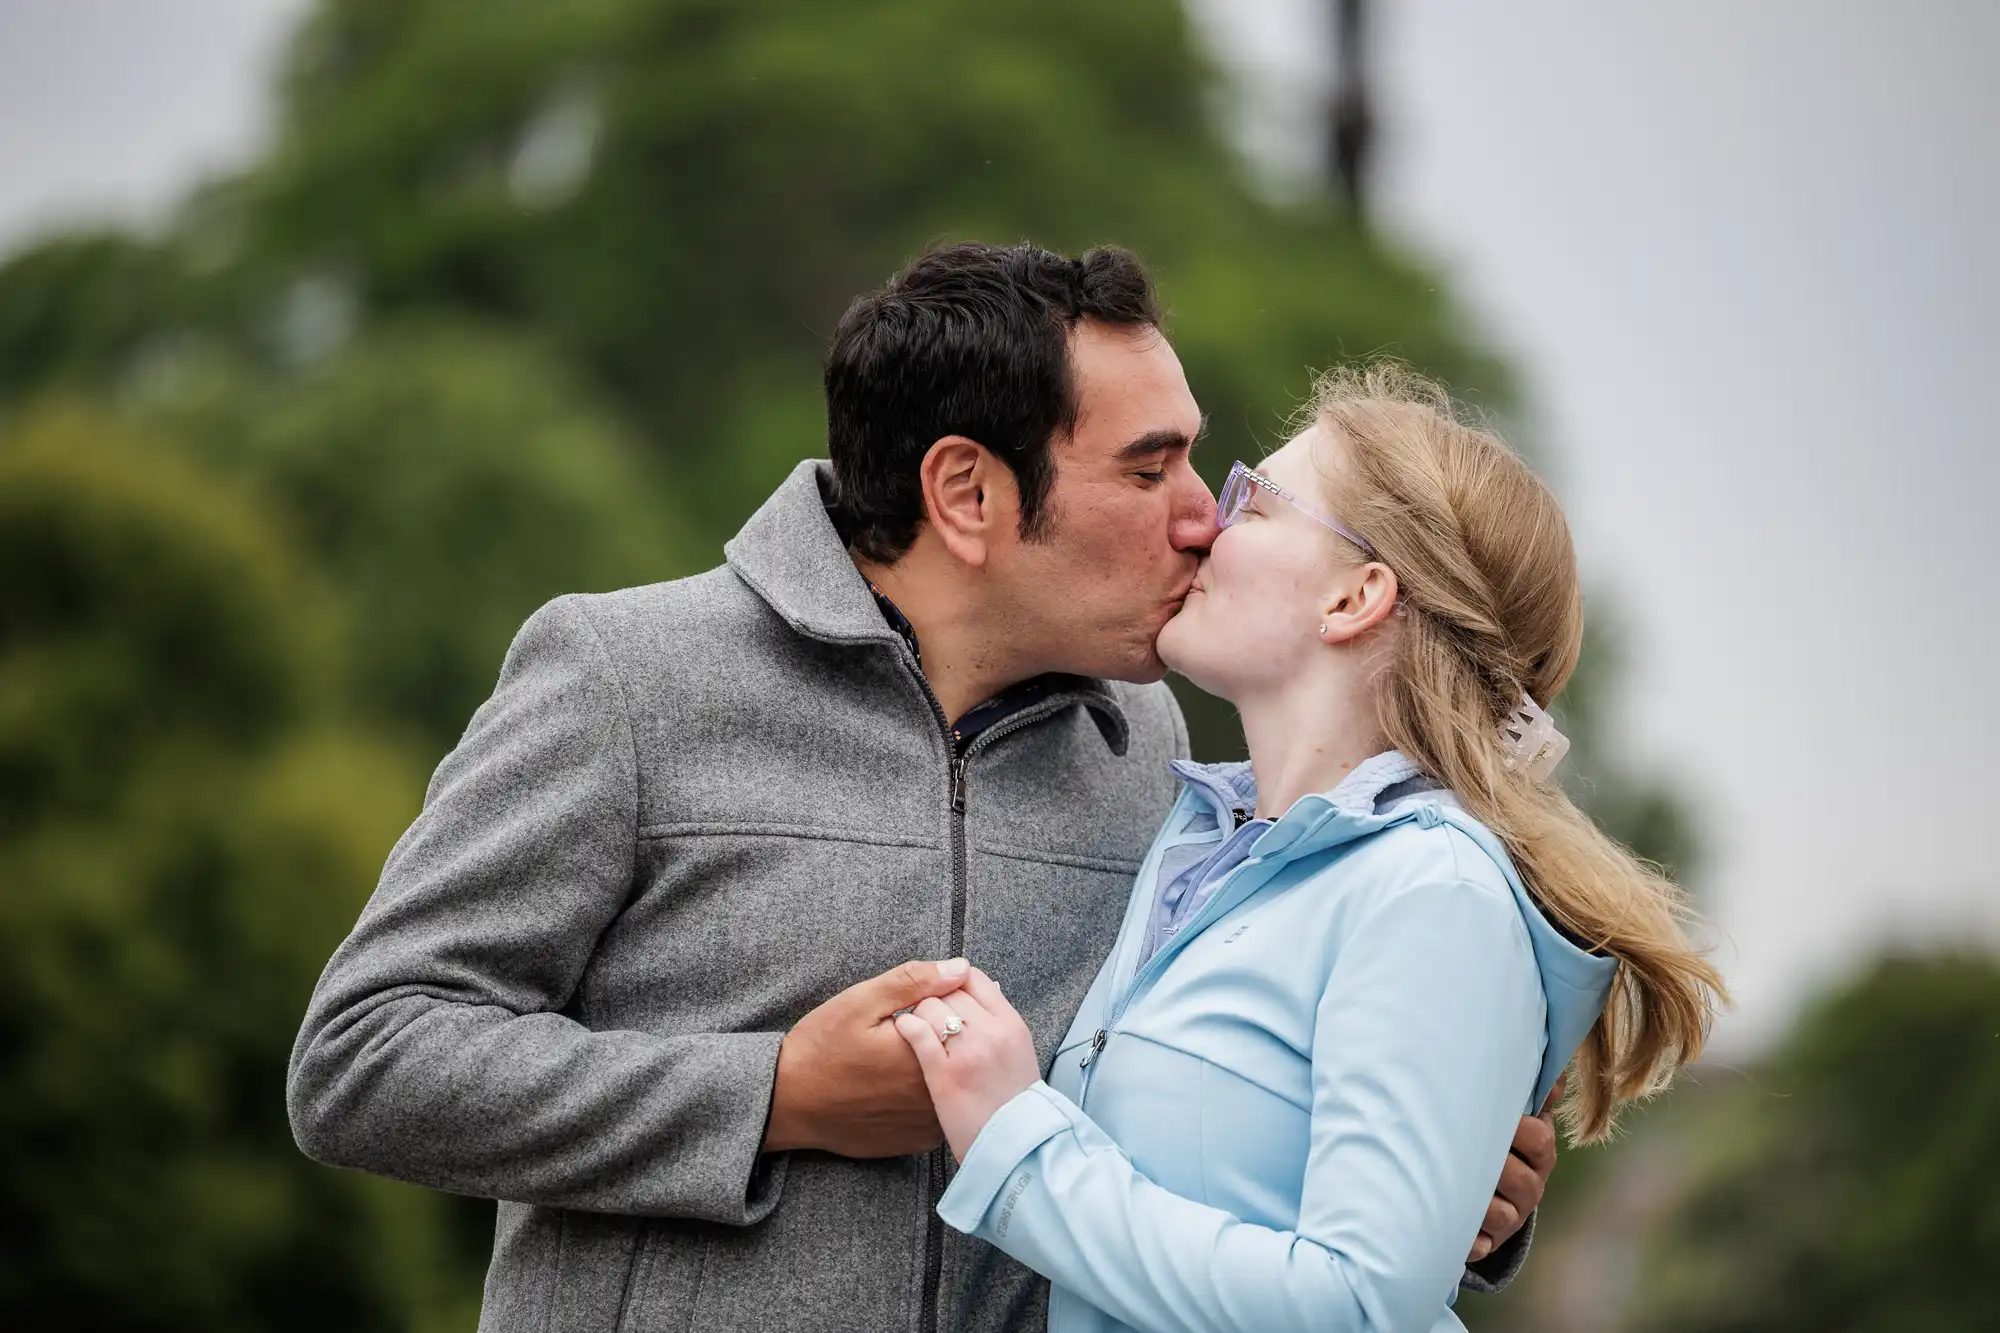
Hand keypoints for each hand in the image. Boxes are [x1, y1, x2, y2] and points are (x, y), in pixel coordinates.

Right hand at [762, 958, 973, 1156]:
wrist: (787, 1103)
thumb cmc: (821, 1049)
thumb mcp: (861, 1002)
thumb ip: (915, 982)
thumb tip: (961, 967)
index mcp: (926, 1053)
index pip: (964, 1019)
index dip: (944, 1006)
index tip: (918, 1008)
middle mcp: (935, 1092)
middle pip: (962, 1053)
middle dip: (944, 1037)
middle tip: (902, 1037)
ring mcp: (929, 1122)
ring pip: (954, 1085)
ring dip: (942, 1069)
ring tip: (899, 1062)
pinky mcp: (918, 1140)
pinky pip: (940, 1112)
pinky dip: (929, 1097)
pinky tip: (900, 1088)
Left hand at [891, 967, 1040, 1162]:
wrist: (1013, 1152)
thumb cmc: (1011, 1107)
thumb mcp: (1019, 1056)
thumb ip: (999, 1022)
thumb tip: (985, 990)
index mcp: (1012, 1025)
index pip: (976, 980)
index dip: (954, 983)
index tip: (944, 994)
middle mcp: (991, 1033)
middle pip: (951, 990)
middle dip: (934, 997)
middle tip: (926, 1015)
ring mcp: (967, 1053)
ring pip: (932, 1007)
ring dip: (917, 1012)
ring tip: (912, 1027)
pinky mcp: (943, 1075)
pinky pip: (917, 1033)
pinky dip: (906, 1027)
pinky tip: (902, 1033)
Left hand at [1471, 1073, 1563, 1262]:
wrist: (1484, 1186)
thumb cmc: (1497, 1137)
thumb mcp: (1515, 1112)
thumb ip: (1531, 1090)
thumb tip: (1553, 1071)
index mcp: (1539, 1153)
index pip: (1538, 1139)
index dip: (1517, 1128)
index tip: (1495, 1116)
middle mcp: (1530, 1187)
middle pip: (1522, 1180)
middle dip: (1494, 1165)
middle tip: (1463, 1149)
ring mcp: (1511, 1217)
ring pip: (1501, 1215)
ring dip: (1475, 1201)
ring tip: (1449, 1183)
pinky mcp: (1488, 1241)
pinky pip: (1480, 1245)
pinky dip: (1467, 1239)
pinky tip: (1452, 1228)